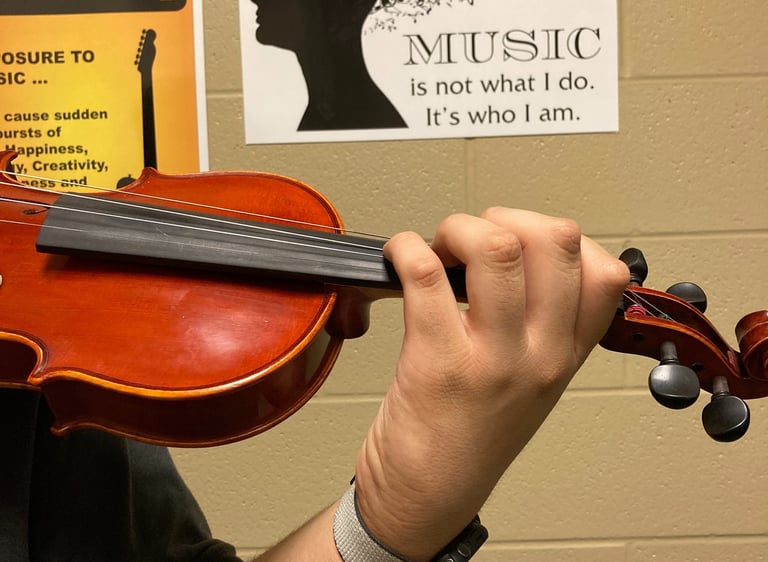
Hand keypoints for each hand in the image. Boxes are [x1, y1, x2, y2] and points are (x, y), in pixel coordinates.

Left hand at [353, 208, 628, 560]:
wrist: (428, 496)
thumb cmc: (471, 436)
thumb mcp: (532, 383)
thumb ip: (541, 325)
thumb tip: (515, 252)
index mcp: (566, 356)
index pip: (605, 272)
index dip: (558, 237)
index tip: (520, 243)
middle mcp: (540, 355)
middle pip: (554, 241)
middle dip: (504, 220)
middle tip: (472, 240)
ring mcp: (492, 359)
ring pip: (497, 248)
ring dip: (459, 228)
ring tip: (440, 248)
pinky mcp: (437, 361)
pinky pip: (426, 274)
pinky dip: (407, 248)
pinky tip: (401, 256)